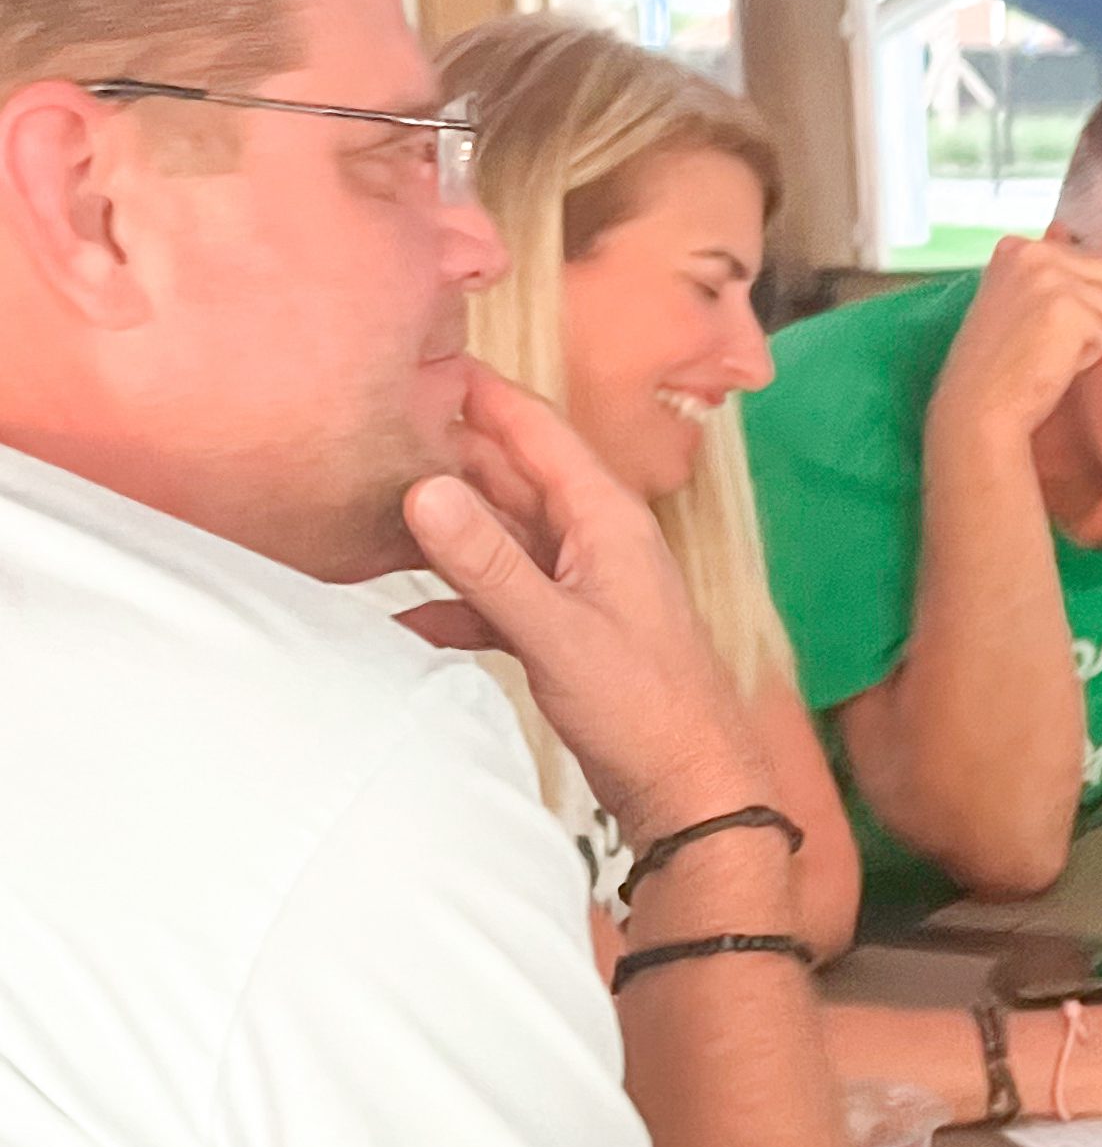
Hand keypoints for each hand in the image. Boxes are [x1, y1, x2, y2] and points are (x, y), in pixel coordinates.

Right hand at [402, 366, 764, 841]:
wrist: (691, 787)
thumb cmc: (645, 707)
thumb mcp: (555, 629)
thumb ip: (488, 563)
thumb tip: (424, 489)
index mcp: (604, 518)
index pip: (535, 431)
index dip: (480, 392)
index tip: (419, 359)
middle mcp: (593, 539)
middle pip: (509, 478)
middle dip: (445, 455)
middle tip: (366, 431)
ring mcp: (580, 584)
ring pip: (500, 536)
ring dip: (443, 530)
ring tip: (364, 514)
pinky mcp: (566, 630)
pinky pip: (501, 596)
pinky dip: (458, 602)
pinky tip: (407, 618)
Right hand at [931, 232, 1101, 447]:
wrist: (979, 407)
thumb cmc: (1003, 371)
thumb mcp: (1024, 311)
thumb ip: (1058, 285)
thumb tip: (1100, 267)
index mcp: (1017, 248)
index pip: (1092, 257)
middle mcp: (1031, 251)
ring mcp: (1048, 275)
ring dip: (1095, 337)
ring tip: (1052, 356)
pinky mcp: (1065, 304)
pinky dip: (1091, 351)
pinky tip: (1057, 362)